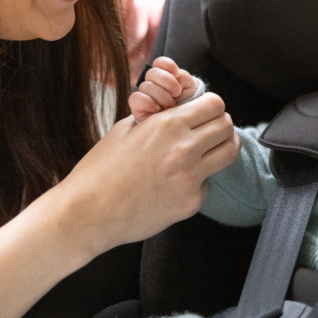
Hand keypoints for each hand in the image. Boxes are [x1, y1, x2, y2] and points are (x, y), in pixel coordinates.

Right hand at [59, 91, 240, 252]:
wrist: (87, 213)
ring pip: (229, 152)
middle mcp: (184, 148)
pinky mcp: (191, 202)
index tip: (205, 112)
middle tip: (210, 131)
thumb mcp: (125, 130)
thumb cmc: (99, 171)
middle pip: (227, 126)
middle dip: (220, 125)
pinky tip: (176, 184)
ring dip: (223, 148)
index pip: (215, 104)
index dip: (211, 106)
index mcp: (167, 124)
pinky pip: (207, 183)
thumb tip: (178, 112)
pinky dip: (198, 181)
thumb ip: (156, 118)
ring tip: (208, 151)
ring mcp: (191, 177)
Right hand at [130, 56, 199, 121]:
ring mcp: (146, 97)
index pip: (160, 63)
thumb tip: (178, 73)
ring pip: (145, 85)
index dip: (167, 65)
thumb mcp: (192, 92)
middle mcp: (155, 86)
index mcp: (168, 78)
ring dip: (161, 95)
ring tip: (170, 106)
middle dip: (167, 81)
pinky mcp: (138, 109)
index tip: (177, 73)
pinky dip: (147, 101)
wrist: (183, 131)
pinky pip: (135, 98)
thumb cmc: (190, 111)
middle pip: (152, 72)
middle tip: (176, 93)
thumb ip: (185, 79)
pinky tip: (157, 109)